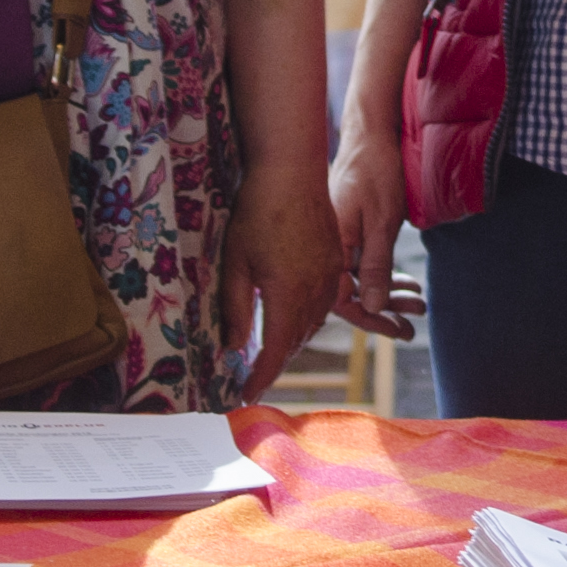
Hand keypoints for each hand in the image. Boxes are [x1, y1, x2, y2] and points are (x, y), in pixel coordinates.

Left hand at [219, 163, 347, 403]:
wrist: (292, 172)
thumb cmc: (258, 212)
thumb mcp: (236, 262)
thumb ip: (235, 308)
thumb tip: (231, 347)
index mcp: (287, 295)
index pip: (274, 351)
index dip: (260, 377)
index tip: (246, 394)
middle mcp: (314, 292)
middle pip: (296, 343)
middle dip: (274, 363)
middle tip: (252, 377)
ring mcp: (329, 278)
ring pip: (312, 326)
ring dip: (291, 343)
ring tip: (269, 352)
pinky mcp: (335, 264)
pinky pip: (324, 305)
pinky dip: (307, 321)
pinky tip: (293, 318)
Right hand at [325, 108, 425, 342]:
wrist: (371, 135)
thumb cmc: (376, 172)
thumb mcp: (382, 222)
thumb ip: (377, 265)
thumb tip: (374, 307)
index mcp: (330, 245)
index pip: (343, 298)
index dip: (370, 319)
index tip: (398, 331)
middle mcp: (328, 246)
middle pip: (352, 292)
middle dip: (385, 311)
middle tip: (414, 327)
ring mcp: (337, 239)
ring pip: (361, 279)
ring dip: (390, 294)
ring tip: (419, 304)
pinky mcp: (348, 232)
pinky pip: (364, 262)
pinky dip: (386, 274)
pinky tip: (409, 285)